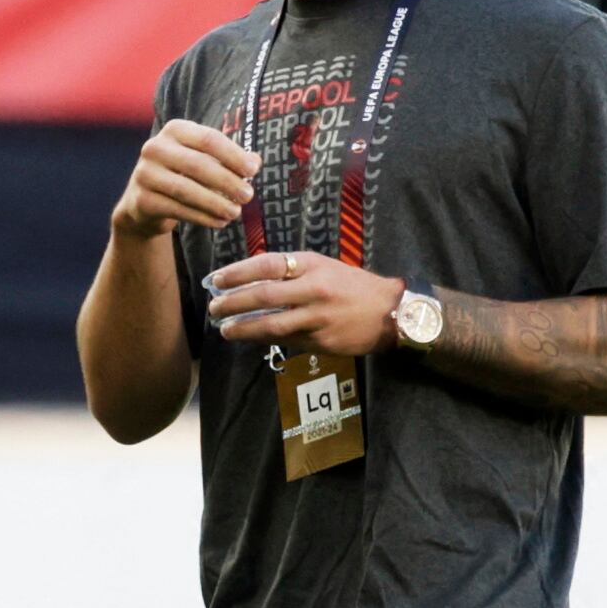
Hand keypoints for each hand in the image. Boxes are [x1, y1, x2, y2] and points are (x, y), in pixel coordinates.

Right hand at [115, 120, 255, 240]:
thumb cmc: (184, 175)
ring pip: (186, 189)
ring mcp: (144, 173)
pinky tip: (220, 222)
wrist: (145, 202)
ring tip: (236, 212)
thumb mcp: (205, 161)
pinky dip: (202, 217)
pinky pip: (177, 209)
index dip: (233, 155)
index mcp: (175, 130)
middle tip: (248, 196)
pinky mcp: (142, 200)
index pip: (209, 139)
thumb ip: (230, 159)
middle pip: (198, 164)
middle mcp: (155, 147)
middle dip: (227, 181)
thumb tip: (255, 161)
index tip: (253, 170)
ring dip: (215, 203)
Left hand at [205, 248, 401, 355]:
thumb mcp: (325, 267)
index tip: (217, 279)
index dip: (238, 272)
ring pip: (272, 325)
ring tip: (225, 329)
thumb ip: (293, 271)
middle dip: (234, 303)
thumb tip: (252, 278)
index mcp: (313, 265)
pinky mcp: (322, 342)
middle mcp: (314, 290)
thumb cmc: (354, 286)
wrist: (391, 312)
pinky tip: (251, 338)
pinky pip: (287, 341)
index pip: (268, 265)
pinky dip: (266, 339)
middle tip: (214, 308)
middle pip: (264, 296)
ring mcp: (318, 318)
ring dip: (244, 328)